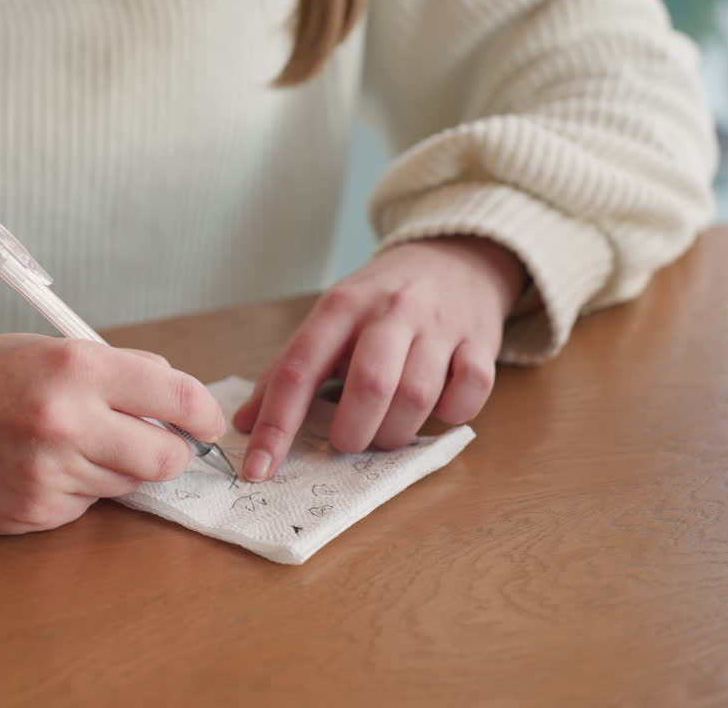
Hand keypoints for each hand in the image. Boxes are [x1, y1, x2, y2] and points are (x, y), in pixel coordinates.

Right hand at [0, 334, 224, 533]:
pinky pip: (83, 508)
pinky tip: (34, 467)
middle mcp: (65, 422)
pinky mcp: (30, 514)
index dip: (203, 413)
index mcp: (73, 368)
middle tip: (149, 440)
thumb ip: (111, 371)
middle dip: (167, 452)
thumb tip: (173, 393)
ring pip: (126, 485)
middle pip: (165, 457)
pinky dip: (75, 491)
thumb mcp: (41, 349)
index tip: (206, 421)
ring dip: (115, 470)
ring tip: (68, 444)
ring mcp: (47, 475)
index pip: (176, 396)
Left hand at [233, 236, 525, 480]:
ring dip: (395, 432)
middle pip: (369, 385)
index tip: (259, 469)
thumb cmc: (380, 302)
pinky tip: (436, 409)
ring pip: (417, 396)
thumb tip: (245, 424)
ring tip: (385, 432)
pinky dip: (451, 414)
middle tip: (347, 441)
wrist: (455, 257)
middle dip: (352, 432)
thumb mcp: (329, 320)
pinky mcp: (482, 340)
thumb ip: (288, 370)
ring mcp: (440, 324)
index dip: (276, 425)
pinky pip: (470, 393)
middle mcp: (389, 310)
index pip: (298, 369)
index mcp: (340, 306)